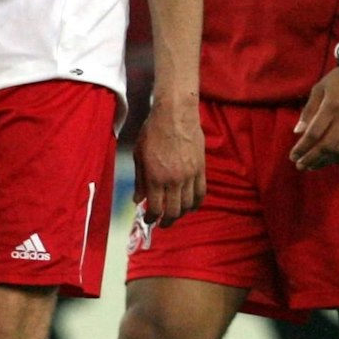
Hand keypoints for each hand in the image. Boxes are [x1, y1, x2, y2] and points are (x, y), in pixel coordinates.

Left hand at [134, 92, 204, 224]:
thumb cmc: (153, 131)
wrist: (176, 114)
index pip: (155, 207)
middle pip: (174, 211)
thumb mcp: (139, 155)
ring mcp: (190, 175)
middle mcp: (174, 180)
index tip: (149, 219)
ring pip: (189, 204)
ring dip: (182, 213)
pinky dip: (197, 202)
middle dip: (167, 221)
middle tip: (163, 223)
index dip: (152, 217)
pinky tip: (192, 206)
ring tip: (176, 214)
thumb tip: (137, 199)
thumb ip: (139, 180)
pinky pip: (201, 192)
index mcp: (155, 177)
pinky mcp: (201, 168)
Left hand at [291, 66, 338, 170]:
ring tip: (312, 166)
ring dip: (324, 161)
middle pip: (326, 146)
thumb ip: (308, 110)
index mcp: (331, 106)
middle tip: (300, 165)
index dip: (302, 148)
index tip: (293, 156)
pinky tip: (330, 160)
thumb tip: (297, 132)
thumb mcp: (319, 88)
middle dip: (311, 158)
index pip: (314, 133)